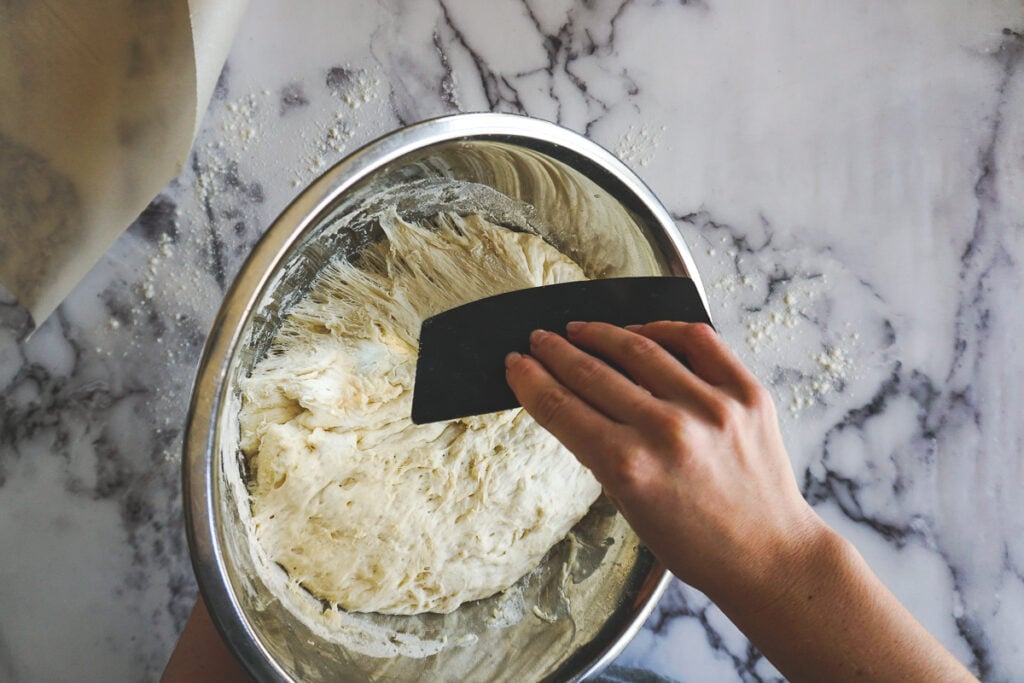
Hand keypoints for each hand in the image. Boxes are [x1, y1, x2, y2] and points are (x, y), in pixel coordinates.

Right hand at [505, 321, 974, 681]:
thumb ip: (599, 449)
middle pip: (592, 372)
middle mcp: (667, 431)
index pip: (561, 407)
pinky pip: (697, 341)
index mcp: (629, 467)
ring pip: (639, 348)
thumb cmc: (693, 543)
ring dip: (599, 334)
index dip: (530, 380)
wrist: (767, 555)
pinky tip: (638, 332)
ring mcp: (712, 407)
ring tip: (578, 329)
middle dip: (555, 352)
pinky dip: (662, 329)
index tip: (516, 364)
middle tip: (538, 340)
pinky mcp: (746, 394)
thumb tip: (570, 397)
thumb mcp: (627, 506)